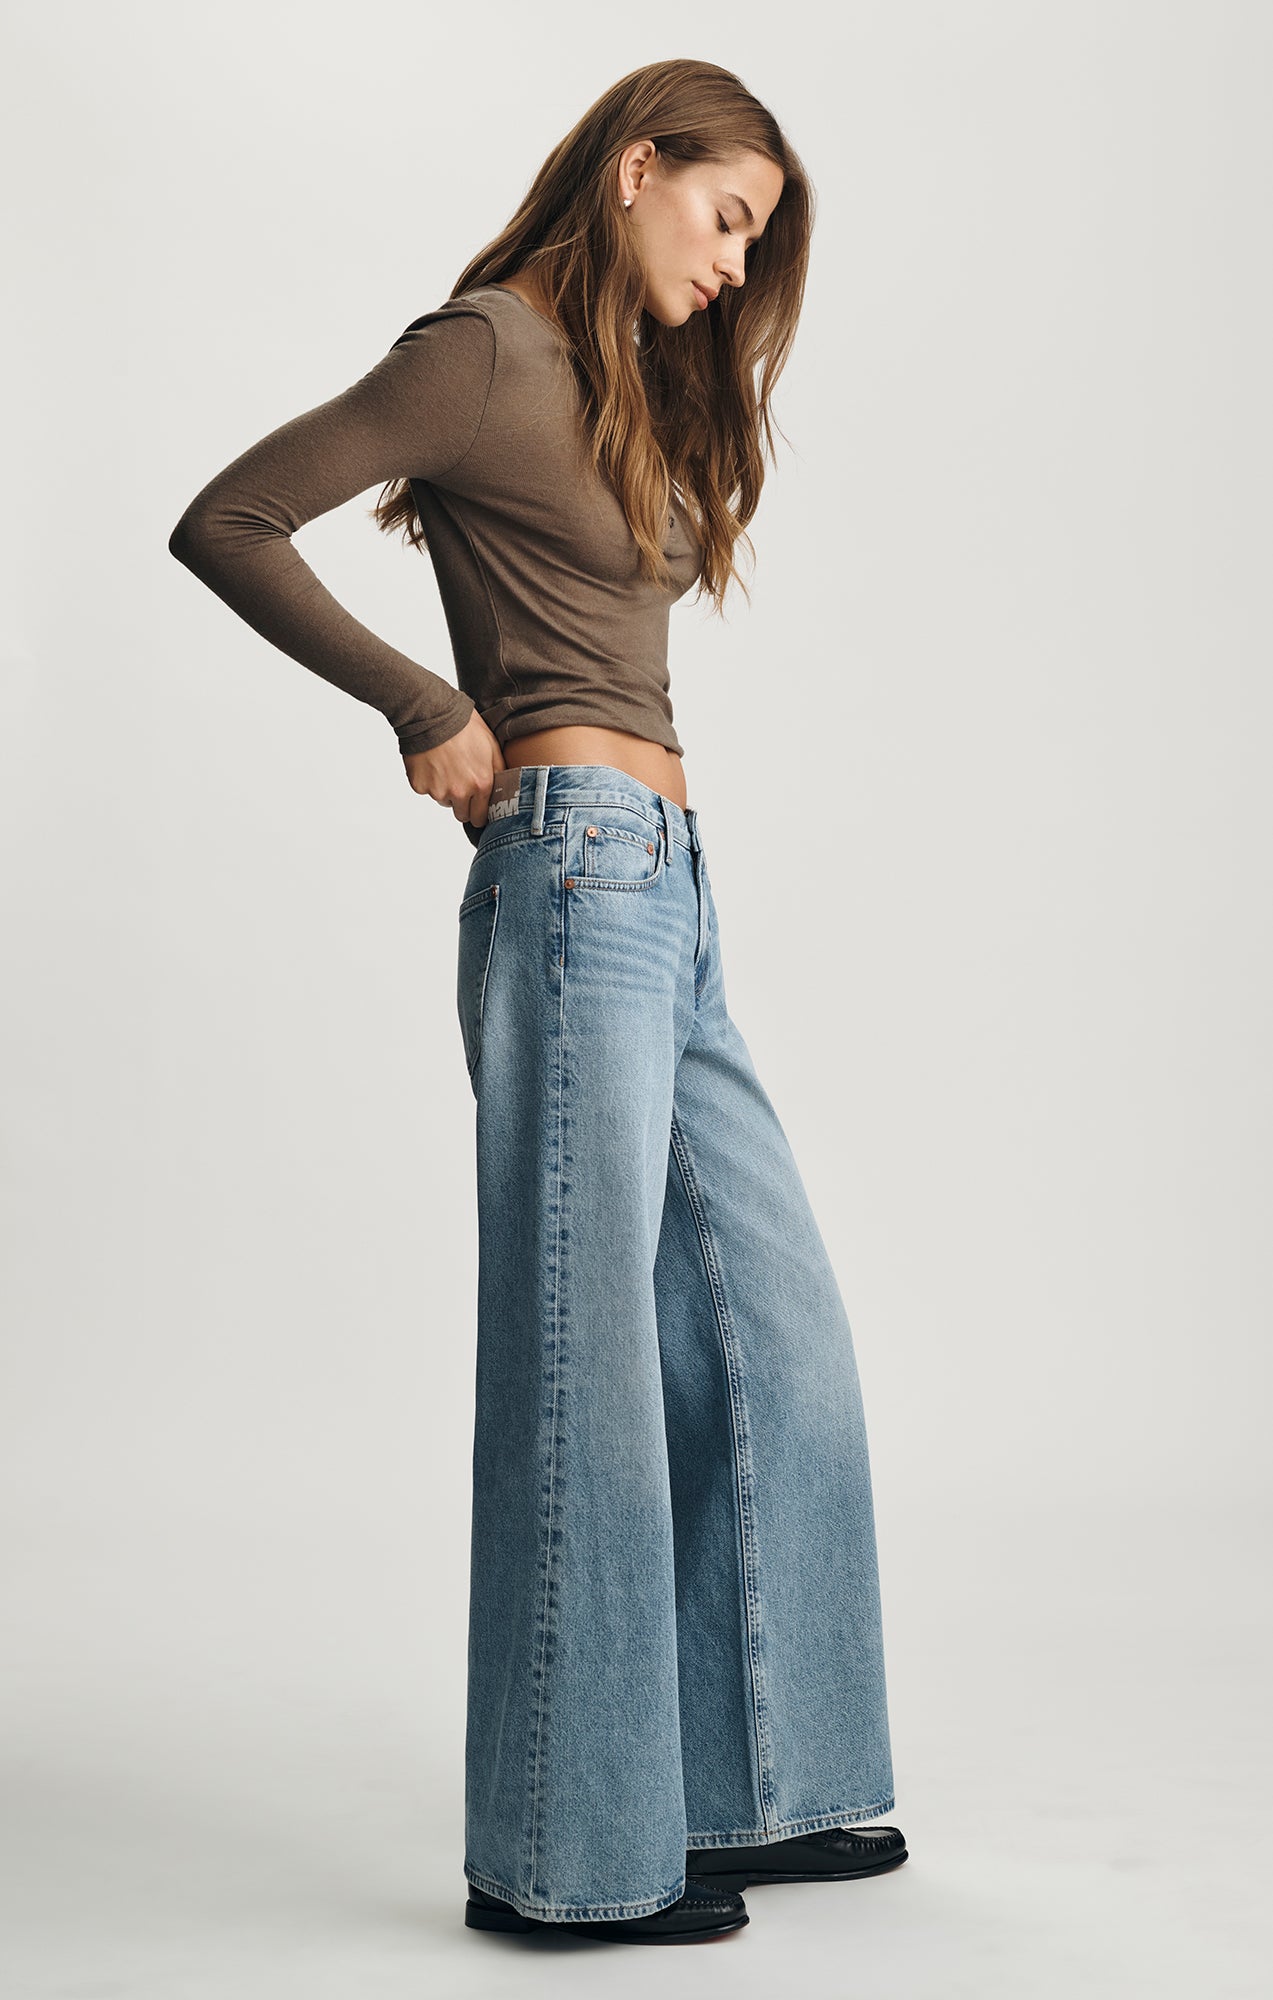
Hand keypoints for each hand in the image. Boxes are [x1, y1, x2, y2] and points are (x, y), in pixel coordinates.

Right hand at [402, 711, 505, 827]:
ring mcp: (437, 791)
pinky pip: (426, 790)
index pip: (480, 817)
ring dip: (446, 790)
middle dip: (463, 805)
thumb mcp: (492, 746)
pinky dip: (429, 780)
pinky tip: (432, 762)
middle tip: (461, 785)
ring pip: (443, 801)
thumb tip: (503, 789)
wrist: (432, 714)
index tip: (477, 807)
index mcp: (481, 784)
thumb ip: (499, 772)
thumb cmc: (463, 726)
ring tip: (446, 766)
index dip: (479, 813)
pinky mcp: (419, 786)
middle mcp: (460, 792)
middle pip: (461, 815)